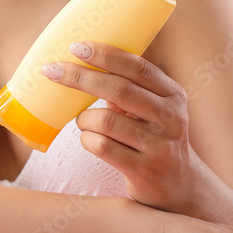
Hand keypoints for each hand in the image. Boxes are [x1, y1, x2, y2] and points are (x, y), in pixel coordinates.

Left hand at [42, 40, 198, 211]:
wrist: (180, 185)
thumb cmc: (154, 138)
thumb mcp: (153, 110)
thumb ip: (128, 88)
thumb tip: (80, 62)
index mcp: (173, 95)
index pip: (138, 68)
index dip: (106, 55)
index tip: (76, 46)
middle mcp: (171, 118)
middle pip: (119, 89)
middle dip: (81, 77)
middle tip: (53, 70)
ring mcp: (159, 146)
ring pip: (106, 121)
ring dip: (84, 118)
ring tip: (82, 120)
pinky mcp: (143, 170)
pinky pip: (102, 147)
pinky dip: (87, 139)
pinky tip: (89, 139)